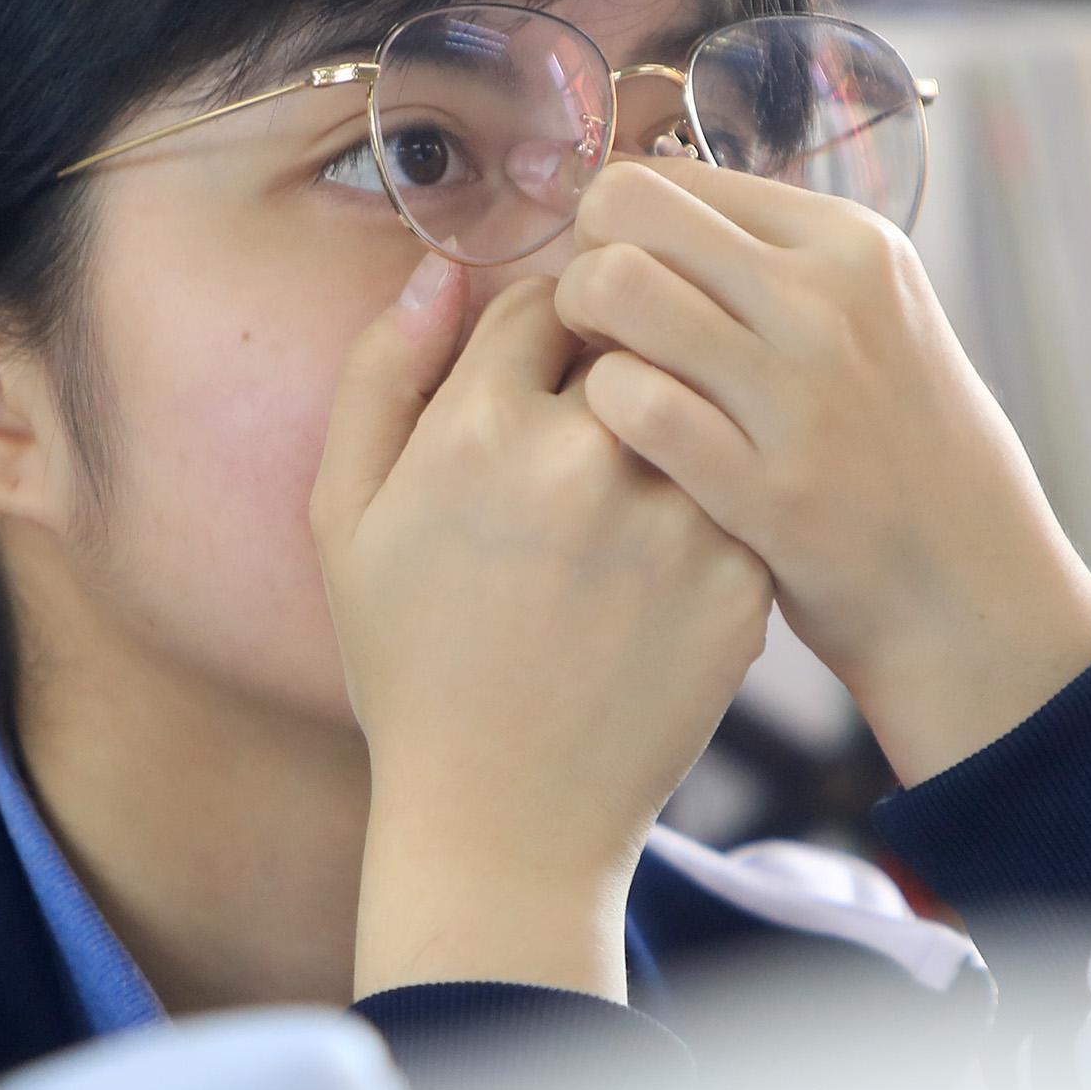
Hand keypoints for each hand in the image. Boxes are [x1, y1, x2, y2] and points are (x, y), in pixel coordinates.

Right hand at [313, 256, 773, 1002]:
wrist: (506, 820)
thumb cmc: (412, 666)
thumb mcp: (347, 518)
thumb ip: (384, 375)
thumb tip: (442, 269)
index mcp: (481, 427)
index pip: (544, 296)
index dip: (540, 333)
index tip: (533, 385)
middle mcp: (589, 457)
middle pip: (637, 335)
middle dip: (616, 366)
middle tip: (587, 441)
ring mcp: (679, 518)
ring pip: (700, 405)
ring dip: (673, 430)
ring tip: (623, 511)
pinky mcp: (744, 576)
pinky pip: (739, 488)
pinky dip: (711, 505)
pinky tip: (656, 574)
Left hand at [549, 157, 1090, 788]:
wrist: (971, 591)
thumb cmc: (893, 449)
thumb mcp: (867, 320)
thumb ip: (767, 263)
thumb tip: (649, 209)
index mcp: (846, 242)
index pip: (665, 176)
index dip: (611, 231)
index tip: (621, 288)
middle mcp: (826, 299)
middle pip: (623, 209)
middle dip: (580, 264)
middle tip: (593, 333)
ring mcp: (800, 392)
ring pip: (614, 288)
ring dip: (576, 335)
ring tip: (598, 384)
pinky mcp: (769, 486)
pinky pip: (632, 403)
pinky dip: (600, 415)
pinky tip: (620, 447)